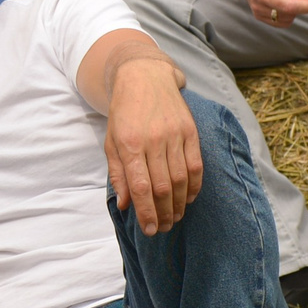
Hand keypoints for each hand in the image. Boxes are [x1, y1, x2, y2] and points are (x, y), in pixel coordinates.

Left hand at [104, 57, 203, 232]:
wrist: (144, 77)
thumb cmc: (124, 114)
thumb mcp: (112, 141)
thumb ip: (118, 173)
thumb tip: (125, 204)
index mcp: (129, 144)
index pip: (140, 186)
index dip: (146, 212)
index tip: (149, 230)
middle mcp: (153, 139)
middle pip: (163, 187)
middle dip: (163, 214)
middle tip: (162, 228)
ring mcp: (174, 134)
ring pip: (180, 179)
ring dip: (179, 204)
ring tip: (174, 218)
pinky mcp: (190, 130)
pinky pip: (196, 165)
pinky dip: (194, 186)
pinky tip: (188, 198)